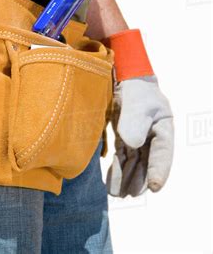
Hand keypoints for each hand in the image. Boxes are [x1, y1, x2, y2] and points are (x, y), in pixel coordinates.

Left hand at [106, 76, 173, 196]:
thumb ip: (135, 122)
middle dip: (139, 180)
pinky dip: (117, 169)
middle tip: (129, 195)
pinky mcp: (125, 138)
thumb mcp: (137, 103)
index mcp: (163, 129)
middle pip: (147, 163)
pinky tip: (111, 182)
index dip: (159, 171)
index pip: (162, 154)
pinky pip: (122, 157)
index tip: (154, 188)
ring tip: (118, 194)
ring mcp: (138, 139)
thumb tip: (133, 145)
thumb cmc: (136, 89)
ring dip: (126, 178)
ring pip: (134, 163)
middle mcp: (152, 137)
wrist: (124, 79)